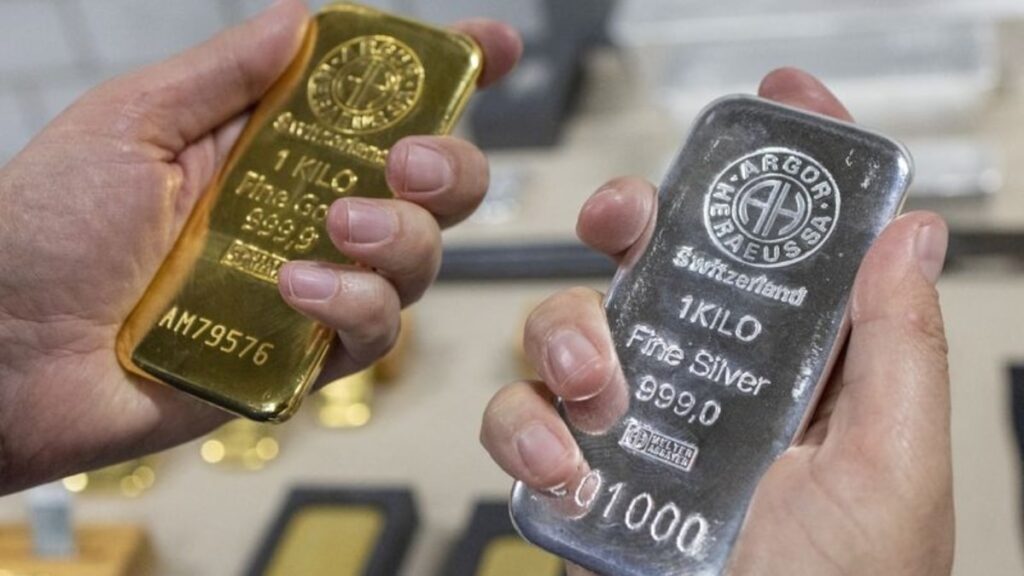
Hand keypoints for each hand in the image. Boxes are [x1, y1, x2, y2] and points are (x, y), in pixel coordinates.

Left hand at [0, 0, 520, 493]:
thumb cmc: (38, 232)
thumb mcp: (126, 124)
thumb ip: (222, 74)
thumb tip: (301, 16)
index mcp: (265, 146)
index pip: (372, 104)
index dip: (443, 73)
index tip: (494, 48)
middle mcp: (302, 213)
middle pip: (430, 184)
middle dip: (448, 165)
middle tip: (409, 161)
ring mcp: (309, 287)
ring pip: (419, 260)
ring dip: (400, 237)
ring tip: (337, 227)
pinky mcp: (302, 358)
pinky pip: (374, 334)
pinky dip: (353, 307)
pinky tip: (298, 292)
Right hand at [480, 69, 953, 575]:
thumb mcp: (892, 471)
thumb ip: (897, 349)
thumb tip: (908, 232)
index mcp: (799, 370)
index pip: (793, 245)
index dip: (788, 164)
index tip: (778, 100)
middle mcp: (711, 383)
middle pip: (661, 259)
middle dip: (637, 217)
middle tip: (626, 221)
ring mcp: (637, 424)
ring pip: (573, 322)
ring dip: (570, 334)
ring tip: (599, 392)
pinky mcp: (577, 470)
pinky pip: (519, 416)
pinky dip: (522, 427)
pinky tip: (561, 465)